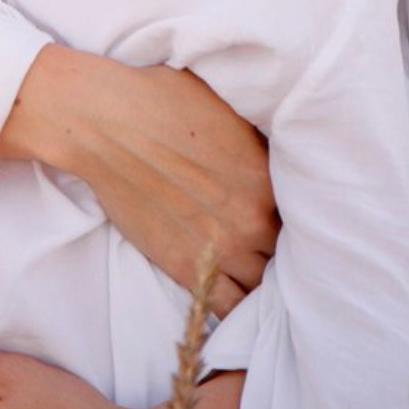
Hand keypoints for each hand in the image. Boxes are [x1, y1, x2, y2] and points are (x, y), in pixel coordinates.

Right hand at [0, 50, 277, 315]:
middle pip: (287, 253)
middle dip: (280, 248)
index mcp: (267, 178)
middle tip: (267, 240)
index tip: (280, 210)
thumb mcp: (226, 110)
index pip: (302, 212)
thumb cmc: (161, 101)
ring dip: (261, 278)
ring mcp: (220, 249)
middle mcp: (252, 219)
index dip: (293, 212)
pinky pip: (227, 307)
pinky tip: (234, 295)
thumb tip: (274, 151)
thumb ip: (257, 143)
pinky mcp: (186, 268)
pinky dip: (236, 308)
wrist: (106, 123)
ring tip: (252, 268)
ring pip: (263, 286)